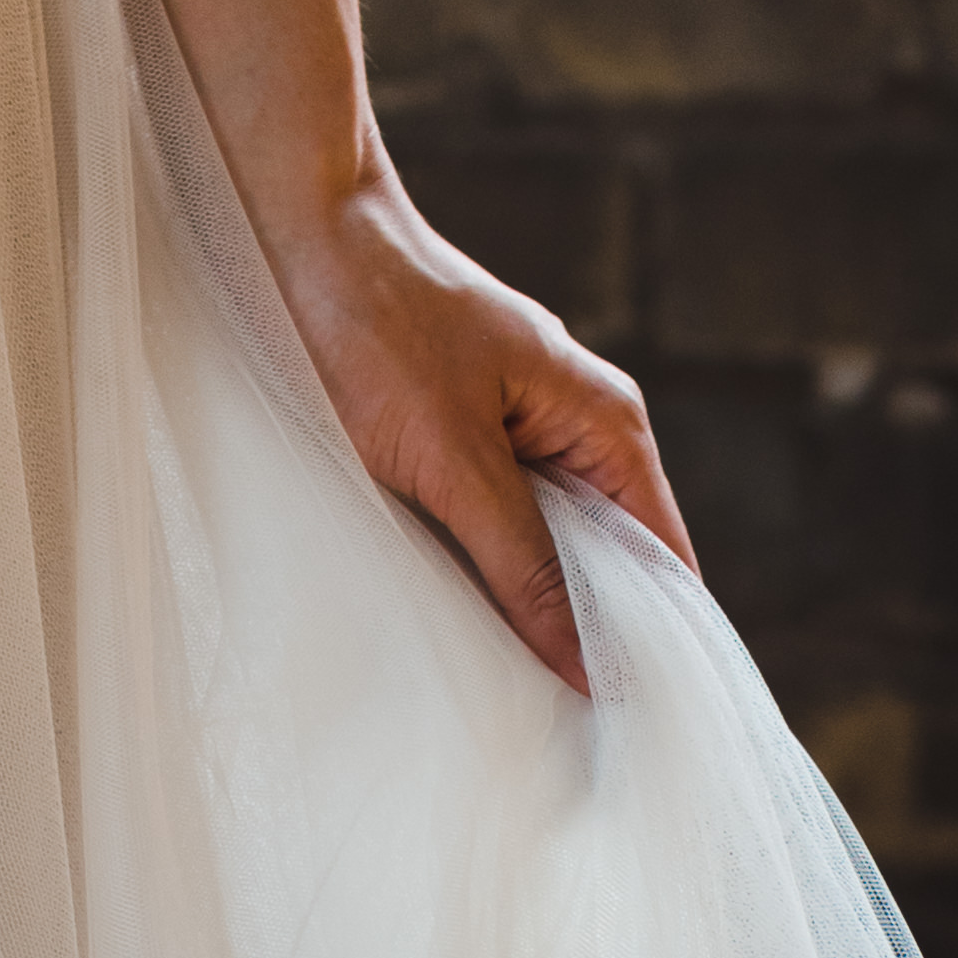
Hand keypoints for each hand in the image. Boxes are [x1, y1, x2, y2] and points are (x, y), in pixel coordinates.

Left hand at [264, 165, 696, 693]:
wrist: (290, 219)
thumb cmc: (373, 320)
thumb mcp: (453, 461)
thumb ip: (525, 565)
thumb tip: (591, 672)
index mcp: (605, 422)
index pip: (667, 564)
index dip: (659, 649)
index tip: (640, 738)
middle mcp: (576, 425)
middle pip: (611, 564)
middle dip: (589, 640)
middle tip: (568, 739)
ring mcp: (518, 426)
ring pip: (545, 546)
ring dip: (530, 607)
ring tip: (517, 699)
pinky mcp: (462, 431)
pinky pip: (495, 520)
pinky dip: (485, 568)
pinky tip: (463, 623)